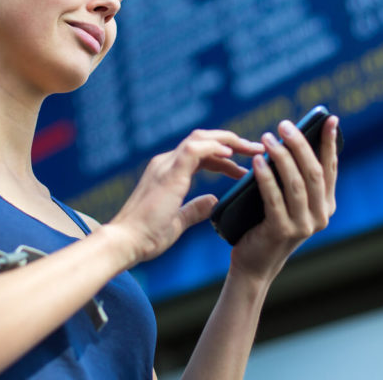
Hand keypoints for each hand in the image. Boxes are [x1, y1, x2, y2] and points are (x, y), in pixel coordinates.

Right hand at [107, 130, 264, 264]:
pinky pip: (194, 149)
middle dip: (232, 143)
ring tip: (252, 148)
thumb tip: (213, 200)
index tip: (244, 168)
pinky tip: (232, 154)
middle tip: (257, 149)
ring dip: (229, 141)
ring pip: (200, 138)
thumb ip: (194, 208)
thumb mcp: (177, 221)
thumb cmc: (146, 237)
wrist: (125, 243)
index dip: (224, 159)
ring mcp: (165, 165)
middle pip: (203, 140)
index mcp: (168, 173)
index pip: (201, 155)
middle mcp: (165, 163)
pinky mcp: (168, 173)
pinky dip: (214, 148)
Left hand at [230, 116, 339, 281]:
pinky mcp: (282, 231)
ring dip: (281, 157)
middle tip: (284, 125)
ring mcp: (303, 226)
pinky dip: (266, 177)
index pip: (329, 168)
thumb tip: (291, 140)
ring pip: (296, 183)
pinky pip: (274, 198)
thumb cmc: (267, 224)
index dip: (329, 142)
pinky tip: (258, 161)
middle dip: (300, 145)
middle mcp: (320, 216)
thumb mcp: (288, 200)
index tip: (328, 119)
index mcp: (326, 205)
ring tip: (267, 138)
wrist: (255, 263)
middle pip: (313, 172)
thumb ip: (295, 178)